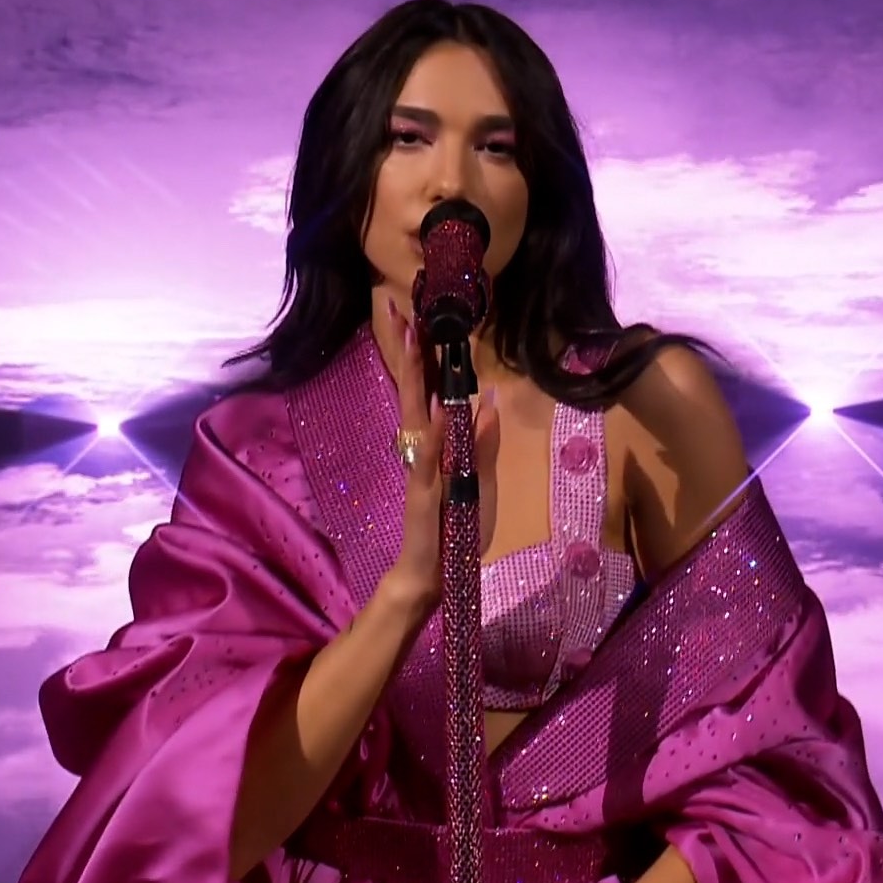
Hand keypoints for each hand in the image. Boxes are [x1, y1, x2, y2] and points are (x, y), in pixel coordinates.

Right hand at [380, 297, 499, 610]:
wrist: (437, 576)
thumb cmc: (458, 530)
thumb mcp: (481, 482)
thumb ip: (484, 442)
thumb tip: (487, 398)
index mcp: (439, 444)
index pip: (429, 389)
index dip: (424, 354)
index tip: (416, 316)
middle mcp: (425, 448)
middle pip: (414, 389)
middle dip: (407, 349)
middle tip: (395, 307)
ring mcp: (421, 467)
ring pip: (417, 411)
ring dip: (413, 374)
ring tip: (409, 336)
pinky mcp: (424, 492)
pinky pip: (429, 456)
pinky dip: (434, 431)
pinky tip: (436, 405)